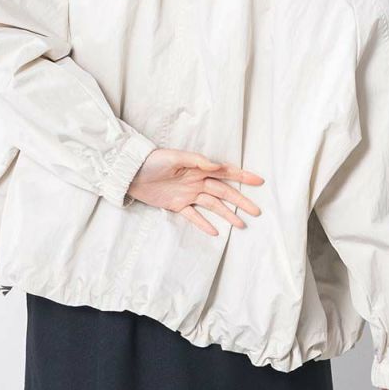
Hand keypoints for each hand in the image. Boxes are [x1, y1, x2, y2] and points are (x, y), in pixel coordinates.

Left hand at [128, 148, 263, 235]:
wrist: (130, 173)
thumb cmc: (151, 161)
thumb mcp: (173, 157)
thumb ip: (195, 160)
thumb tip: (215, 165)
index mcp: (198, 168)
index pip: (225, 172)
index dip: (242, 177)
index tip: (258, 181)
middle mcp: (196, 181)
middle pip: (223, 193)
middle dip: (240, 201)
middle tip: (256, 211)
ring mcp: (187, 194)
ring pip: (212, 206)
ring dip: (227, 215)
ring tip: (241, 225)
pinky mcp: (176, 205)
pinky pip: (193, 216)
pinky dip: (203, 223)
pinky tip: (215, 232)